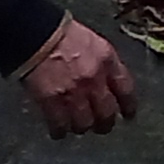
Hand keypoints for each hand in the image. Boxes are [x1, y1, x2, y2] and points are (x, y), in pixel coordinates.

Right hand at [22, 16, 138, 134]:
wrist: (34, 33)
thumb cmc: (60, 33)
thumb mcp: (92, 42)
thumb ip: (102, 63)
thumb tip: (106, 83)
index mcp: (106, 60)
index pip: (126, 90)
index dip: (128, 106)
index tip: (128, 115)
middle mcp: (94, 79)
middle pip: (107, 113)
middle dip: (105, 123)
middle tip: (101, 126)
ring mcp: (74, 92)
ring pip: (84, 124)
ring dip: (81, 126)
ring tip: (76, 125)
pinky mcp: (52, 102)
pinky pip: (60, 126)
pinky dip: (59, 131)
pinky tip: (58, 130)